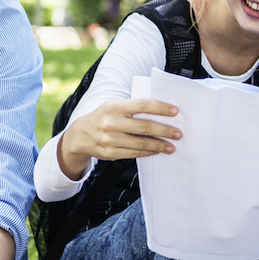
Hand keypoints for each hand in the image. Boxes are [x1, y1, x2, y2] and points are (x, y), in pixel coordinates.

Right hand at [58, 98, 182, 176]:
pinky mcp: (111, 153)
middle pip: (144, 127)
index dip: (160, 108)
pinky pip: (134, 153)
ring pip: (141, 143)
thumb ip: (133, 108)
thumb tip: (160, 111)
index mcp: (114, 106)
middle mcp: (111, 123)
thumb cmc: (103, 117)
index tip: (175, 111)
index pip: (142, 105)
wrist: (80, 135)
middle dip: (164, 130)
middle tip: (178, 133)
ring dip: (159, 145)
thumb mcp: (114, 106)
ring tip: (171, 146)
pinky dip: (148, 152)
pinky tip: (157, 150)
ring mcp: (110, 139)